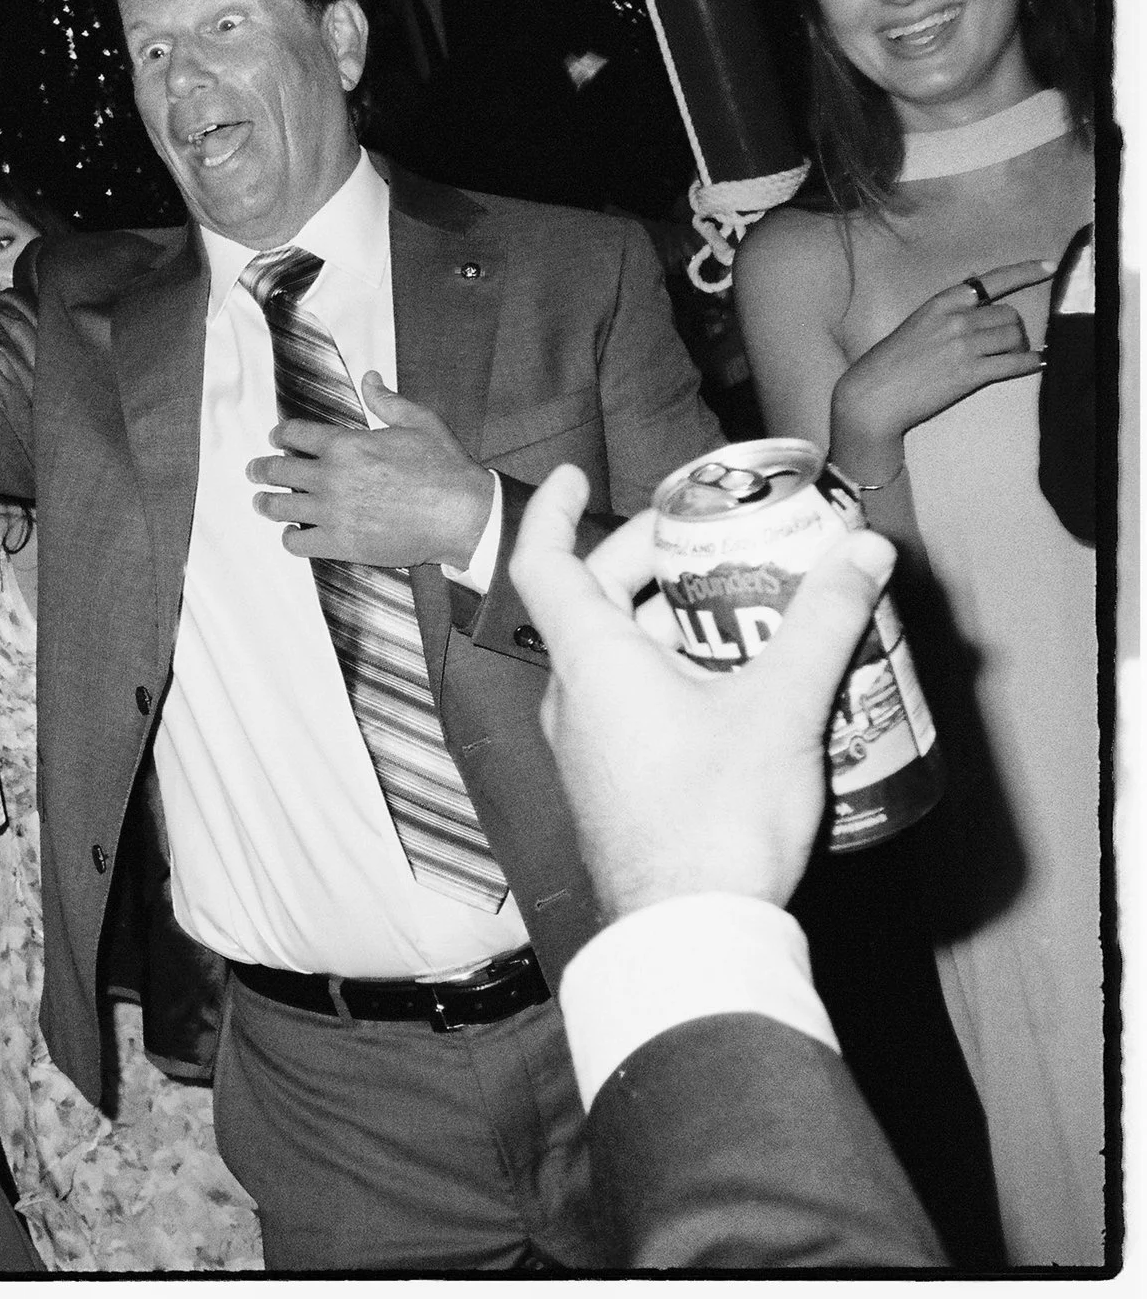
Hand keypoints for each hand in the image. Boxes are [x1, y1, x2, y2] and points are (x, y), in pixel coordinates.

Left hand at [249, 375, 494, 567]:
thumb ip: (387, 401)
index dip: (280, 435)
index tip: (275, 439)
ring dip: (266, 503)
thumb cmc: (444, 468)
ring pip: (279, 507)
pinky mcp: (340, 543)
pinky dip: (290, 538)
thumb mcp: (419, 422)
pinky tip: (292, 534)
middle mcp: (332, 476)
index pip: (294, 434)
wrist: (462, 514)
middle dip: (261, 468)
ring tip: (261, 503)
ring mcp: (332, 512)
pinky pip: (297, 543)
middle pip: (277, 470)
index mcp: (346, 444)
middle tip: (254, 471)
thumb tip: (370, 378)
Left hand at [507, 464, 894, 919]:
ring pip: (620, 656)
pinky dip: (678, 675)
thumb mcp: (782, 707)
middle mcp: (573, 695)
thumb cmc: (717, 817)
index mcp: (591, 659)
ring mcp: (587, 744)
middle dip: (654, 563)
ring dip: (677, 625)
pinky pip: (634, 704)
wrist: (688, 934)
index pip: (544, 561)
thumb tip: (865, 548)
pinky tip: (747, 692)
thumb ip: (827, 622)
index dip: (551, 509)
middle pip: (597, 601)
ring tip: (754, 613)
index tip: (578, 474)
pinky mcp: (614, 781)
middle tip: (717, 543)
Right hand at [830, 259, 1052, 482]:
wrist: (872, 396)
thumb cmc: (889, 362)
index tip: (1050, 266)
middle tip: (1004, 343)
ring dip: (1018, 347)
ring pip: (1015, 337)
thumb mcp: (916, 324)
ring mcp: (965, 347)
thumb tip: (978, 290)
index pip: (991, 280)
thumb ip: (947, 310)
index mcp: (940, 303)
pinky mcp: (972, 374)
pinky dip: (1031, 363)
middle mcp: (956, 320)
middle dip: (1012, 328)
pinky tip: (1036, 364)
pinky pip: (1017, 363)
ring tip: (1007, 358)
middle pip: (1009, 315)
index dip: (1025, 271)